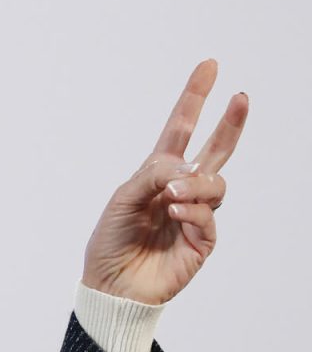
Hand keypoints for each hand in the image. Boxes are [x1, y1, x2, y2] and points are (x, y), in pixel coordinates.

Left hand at [82, 59, 247, 304]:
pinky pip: (208, 216)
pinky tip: (175, 214)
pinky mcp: (202, 240)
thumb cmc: (110, 242)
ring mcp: (195, 214)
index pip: (180, 129)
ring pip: (215, 183)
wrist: (112, 286)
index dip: (194, 98)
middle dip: (229, 123)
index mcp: (156, 173)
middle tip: (241, 97)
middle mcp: (180, 189)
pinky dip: (192, 210)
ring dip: (195, 183)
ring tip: (171, 194)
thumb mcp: (123, 199)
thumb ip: (153, 174)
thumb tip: (186, 165)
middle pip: (214, 150)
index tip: (209, 66)